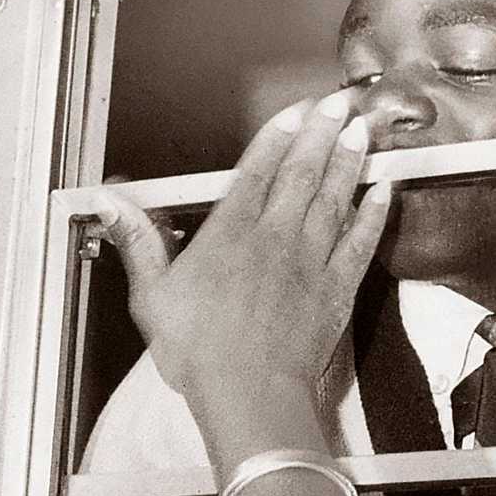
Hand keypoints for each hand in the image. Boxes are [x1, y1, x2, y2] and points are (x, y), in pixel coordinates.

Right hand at [93, 91, 389, 417]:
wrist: (249, 392)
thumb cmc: (197, 350)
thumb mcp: (151, 297)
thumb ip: (139, 244)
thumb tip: (111, 204)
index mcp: (229, 235)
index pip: (257, 171)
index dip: (277, 136)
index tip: (295, 110)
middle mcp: (275, 237)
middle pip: (302, 173)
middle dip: (321, 132)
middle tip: (339, 102)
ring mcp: (310, 261)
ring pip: (335, 197)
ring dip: (350, 160)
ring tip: (361, 130)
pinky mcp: (336, 288)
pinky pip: (361, 241)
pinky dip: (374, 213)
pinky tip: (384, 191)